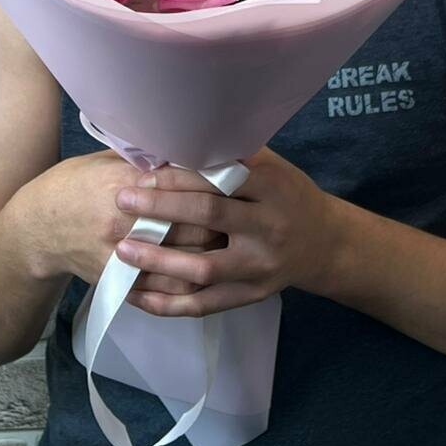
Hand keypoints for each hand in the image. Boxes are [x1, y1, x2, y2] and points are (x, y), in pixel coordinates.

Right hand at [12, 150, 222, 287]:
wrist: (38, 227)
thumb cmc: (76, 184)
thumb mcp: (108, 162)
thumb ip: (147, 160)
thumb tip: (189, 149)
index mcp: (127, 183)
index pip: (184, 186)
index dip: (215, 185)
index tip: (241, 182)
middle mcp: (126, 220)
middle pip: (191, 225)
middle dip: (223, 222)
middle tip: (247, 217)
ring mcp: (122, 254)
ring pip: (183, 262)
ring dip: (212, 256)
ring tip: (235, 246)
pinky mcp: (117, 280)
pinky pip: (162, 291)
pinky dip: (188, 287)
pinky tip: (209, 279)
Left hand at [113, 147, 334, 316]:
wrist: (323, 242)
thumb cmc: (286, 193)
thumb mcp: (270, 166)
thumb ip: (231, 157)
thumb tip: (174, 140)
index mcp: (271, 186)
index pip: (220, 179)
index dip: (179, 176)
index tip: (144, 174)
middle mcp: (268, 227)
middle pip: (209, 216)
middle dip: (162, 208)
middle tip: (123, 200)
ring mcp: (260, 266)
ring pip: (204, 268)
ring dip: (159, 261)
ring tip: (122, 250)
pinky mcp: (251, 295)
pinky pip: (205, 305)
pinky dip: (169, 304)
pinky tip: (137, 296)